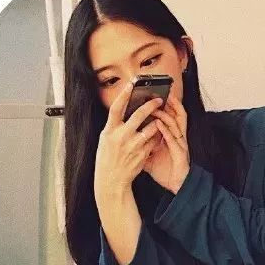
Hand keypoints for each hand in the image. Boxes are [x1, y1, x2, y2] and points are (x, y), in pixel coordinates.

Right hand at [94, 81, 162, 201]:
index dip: (124, 94)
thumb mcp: (106, 139)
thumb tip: (127, 111)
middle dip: (151, 105)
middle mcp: (121, 137)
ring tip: (158, 120)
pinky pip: (154, 141)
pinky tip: (157, 135)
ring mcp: (133, 146)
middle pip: (139, 115)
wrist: (112, 180)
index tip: (132, 84)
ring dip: (156, 122)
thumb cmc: (108, 158)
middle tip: (159, 100)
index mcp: (109, 131)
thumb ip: (115, 126)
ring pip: (151, 128)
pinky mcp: (142, 154)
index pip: (116, 108)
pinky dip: (156, 136)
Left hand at [144, 96, 189, 193]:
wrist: (177, 185)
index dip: (163, 106)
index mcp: (169, 137)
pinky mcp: (181, 151)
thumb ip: (141, 146)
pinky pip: (174, 138)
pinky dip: (165, 130)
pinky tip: (158, 123)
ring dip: (165, 114)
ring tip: (155, 105)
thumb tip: (125, 139)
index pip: (167, 117)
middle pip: (174, 116)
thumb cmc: (165, 171)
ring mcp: (180, 143)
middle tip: (154, 93)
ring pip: (176, 123)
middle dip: (166, 104)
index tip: (151, 96)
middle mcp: (176, 137)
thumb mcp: (150, 156)